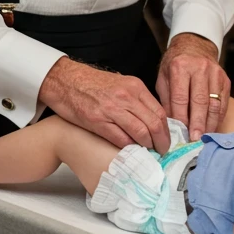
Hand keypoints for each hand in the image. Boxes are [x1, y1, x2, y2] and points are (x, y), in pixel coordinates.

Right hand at [38, 57, 169, 151]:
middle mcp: (126, 96)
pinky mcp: (98, 121)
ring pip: (140, 133)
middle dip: (161, 141)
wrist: (66, 81)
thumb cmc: (92, 84)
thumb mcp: (121, 83)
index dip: (167, 130)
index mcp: (135, 86)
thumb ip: (137, 99)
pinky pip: (120, 139)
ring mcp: (112, 109)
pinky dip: (129, 148)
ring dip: (147, 146)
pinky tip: (130, 151)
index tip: (167, 140)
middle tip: (162, 151)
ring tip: (149, 153)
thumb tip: (152, 119)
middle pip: (154, 124)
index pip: (159, 112)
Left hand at [156, 32, 229, 142]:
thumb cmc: (175, 64)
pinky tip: (212, 128)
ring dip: (209, 123)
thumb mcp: (163, 78)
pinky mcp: (226, 80)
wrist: (194, 46)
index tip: (179, 134)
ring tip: (204, 138)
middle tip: (194, 140)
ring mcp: (215, 74)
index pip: (180, 97)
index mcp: (180, 67)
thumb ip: (166, 100)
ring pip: (214, 104)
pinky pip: (223, 103)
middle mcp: (200, 68)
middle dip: (197, 123)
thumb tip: (170, 125)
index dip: (181, 118)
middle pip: (199, 101)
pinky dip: (218, 117)